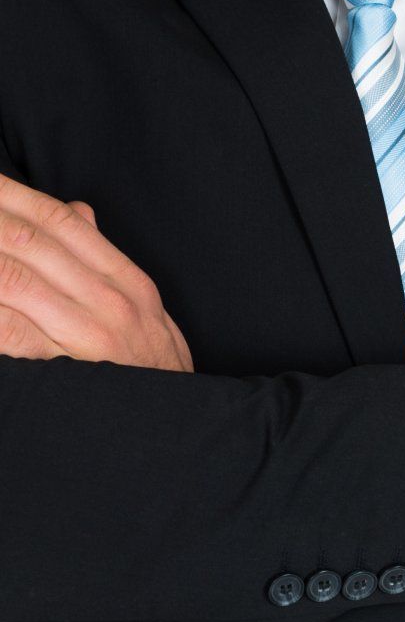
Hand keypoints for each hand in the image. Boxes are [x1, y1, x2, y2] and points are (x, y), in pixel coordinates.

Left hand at [0, 174, 192, 371]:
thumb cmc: (152, 370)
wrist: (172, 427)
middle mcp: (109, 303)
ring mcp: (86, 337)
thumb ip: (105, 259)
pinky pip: (8, 330)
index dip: (14, 194)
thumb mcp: (143, 309)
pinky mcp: (62, 371)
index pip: (63, 222)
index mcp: (127, 283)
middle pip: (27, 241)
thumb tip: (76, 211)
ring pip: (11, 277)